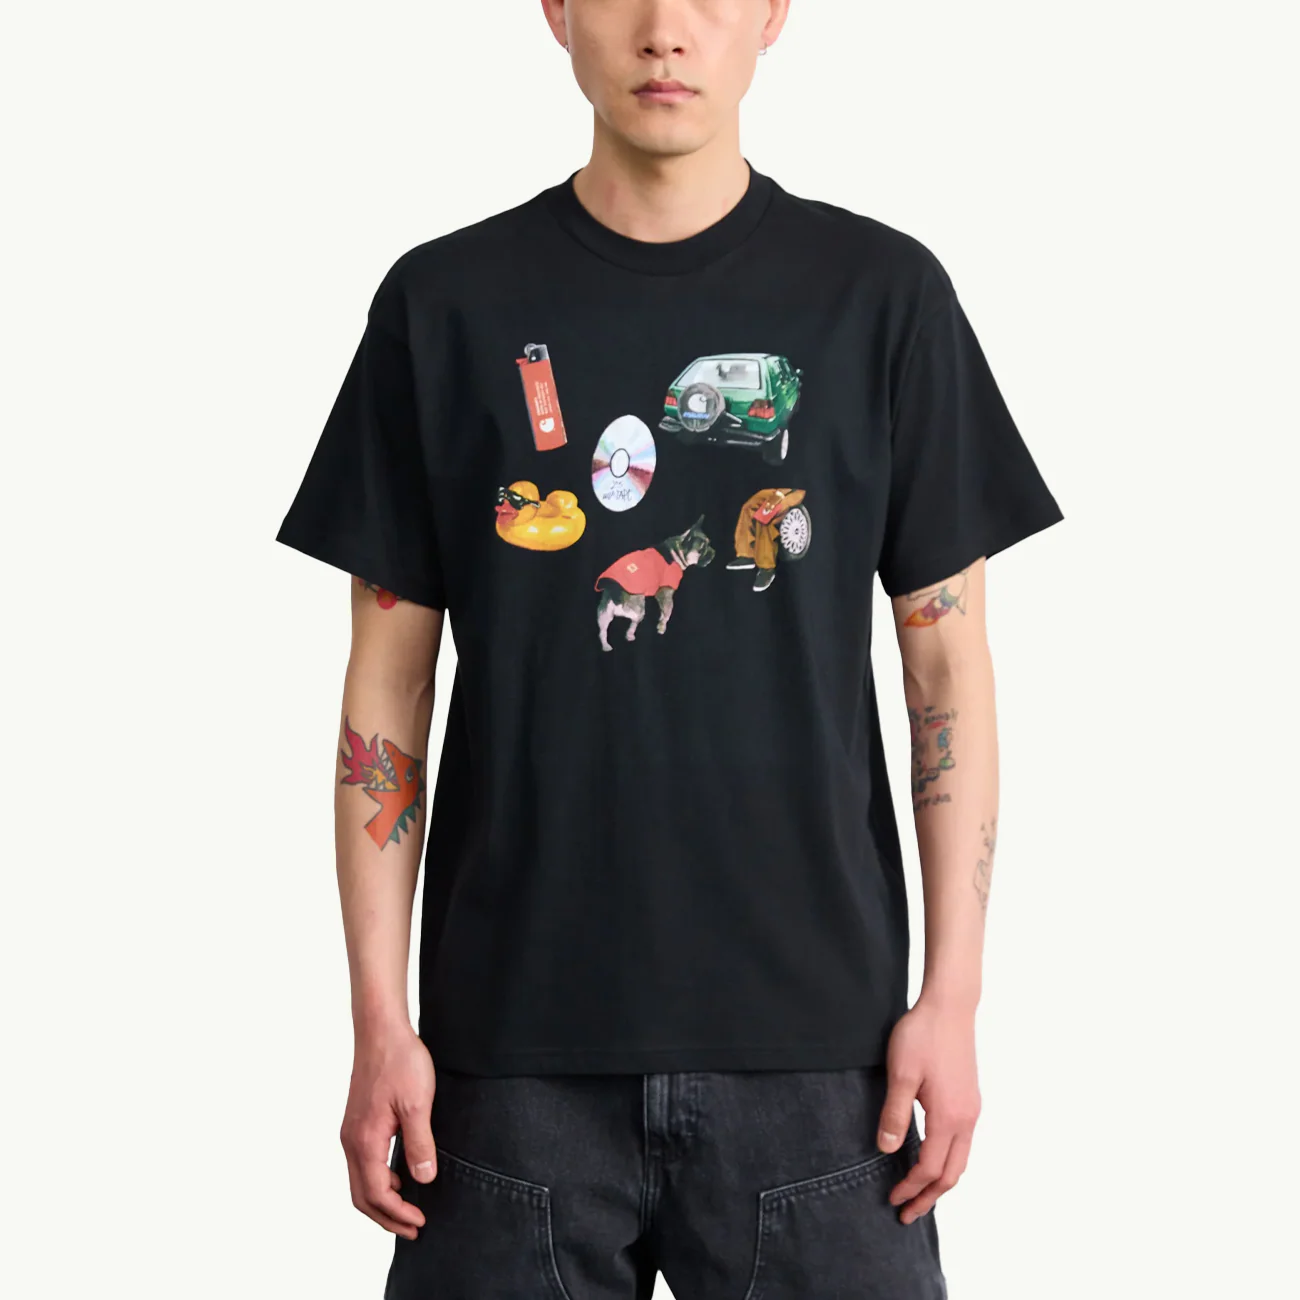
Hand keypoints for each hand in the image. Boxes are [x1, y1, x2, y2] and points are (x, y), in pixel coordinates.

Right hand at [340, 1023, 437, 1238]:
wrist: (381, 1031)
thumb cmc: (400, 1061)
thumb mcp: (418, 1104)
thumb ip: (420, 1144)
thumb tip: (424, 1180)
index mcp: (365, 1141)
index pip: (377, 1194)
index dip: (398, 1214)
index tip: (420, 1222)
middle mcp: (351, 1141)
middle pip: (362, 1196)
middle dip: (386, 1217)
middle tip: (413, 1228)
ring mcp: (351, 1132)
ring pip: (359, 1181)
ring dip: (381, 1200)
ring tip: (407, 1207)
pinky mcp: (356, 1123)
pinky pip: (361, 1163)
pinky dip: (377, 1180)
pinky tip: (399, 1175)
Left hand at [876, 997, 980, 1224]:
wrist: (950, 1007)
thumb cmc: (922, 1036)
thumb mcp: (901, 1073)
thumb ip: (895, 1113)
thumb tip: (887, 1150)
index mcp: (949, 1118)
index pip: (930, 1168)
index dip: (910, 1188)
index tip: (892, 1200)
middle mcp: (967, 1119)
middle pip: (952, 1174)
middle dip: (929, 1197)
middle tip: (907, 1214)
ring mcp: (972, 1109)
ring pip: (961, 1160)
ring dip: (941, 1181)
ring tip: (920, 1194)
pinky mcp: (970, 1098)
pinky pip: (963, 1144)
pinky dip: (949, 1162)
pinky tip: (933, 1158)